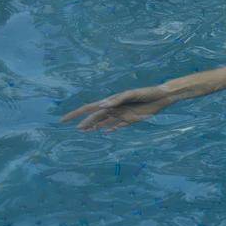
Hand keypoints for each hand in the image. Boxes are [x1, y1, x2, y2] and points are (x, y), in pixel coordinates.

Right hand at [61, 84, 176, 131]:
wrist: (162, 96)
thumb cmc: (147, 93)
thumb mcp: (132, 94)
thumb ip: (117, 99)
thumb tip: (102, 105)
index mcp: (111, 101)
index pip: (90, 108)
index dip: (77, 114)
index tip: (64, 120)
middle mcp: (114, 108)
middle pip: (95, 117)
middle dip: (85, 122)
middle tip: (75, 130)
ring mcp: (122, 114)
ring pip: (104, 122)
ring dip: (95, 126)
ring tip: (85, 131)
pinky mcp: (131, 119)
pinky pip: (118, 125)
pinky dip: (111, 129)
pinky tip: (106, 132)